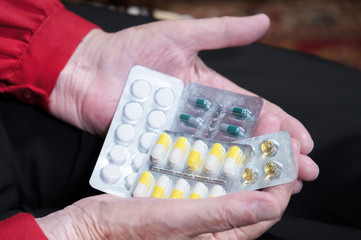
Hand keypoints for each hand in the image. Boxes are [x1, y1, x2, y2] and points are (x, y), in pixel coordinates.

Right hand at [36, 138, 300, 239]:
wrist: (88, 229)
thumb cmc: (124, 231)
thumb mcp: (174, 221)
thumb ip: (221, 215)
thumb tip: (267, 205)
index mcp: (219, 237)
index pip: (265, 209)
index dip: (279, 178)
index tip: (286, 148)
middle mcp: (213, 226)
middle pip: (252, 191)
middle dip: (265, 159)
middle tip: (271, 129)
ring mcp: (198, 210)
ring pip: (233, 180)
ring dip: (245, 154)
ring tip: (253, 129)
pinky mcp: (182, 197)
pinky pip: (210, 176)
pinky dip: (218, 157)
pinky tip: (220, 140)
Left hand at [50, 13, 317, 188]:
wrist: (87, 71)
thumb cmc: (131, 50)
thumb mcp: (181, 36)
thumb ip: (222, 33)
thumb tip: (264, 21)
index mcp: (210, 91)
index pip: (255, 111)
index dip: (281, 125)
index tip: (304, 142)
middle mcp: (199, 116)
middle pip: (243, 139)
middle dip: (273, 155)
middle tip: (301, 174)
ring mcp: (180, 135)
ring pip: (220, 156)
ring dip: (247, 172)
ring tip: (274, 187)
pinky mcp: (159, 148)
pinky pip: (187, 165)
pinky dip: (208, 178)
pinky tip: (228, 192)